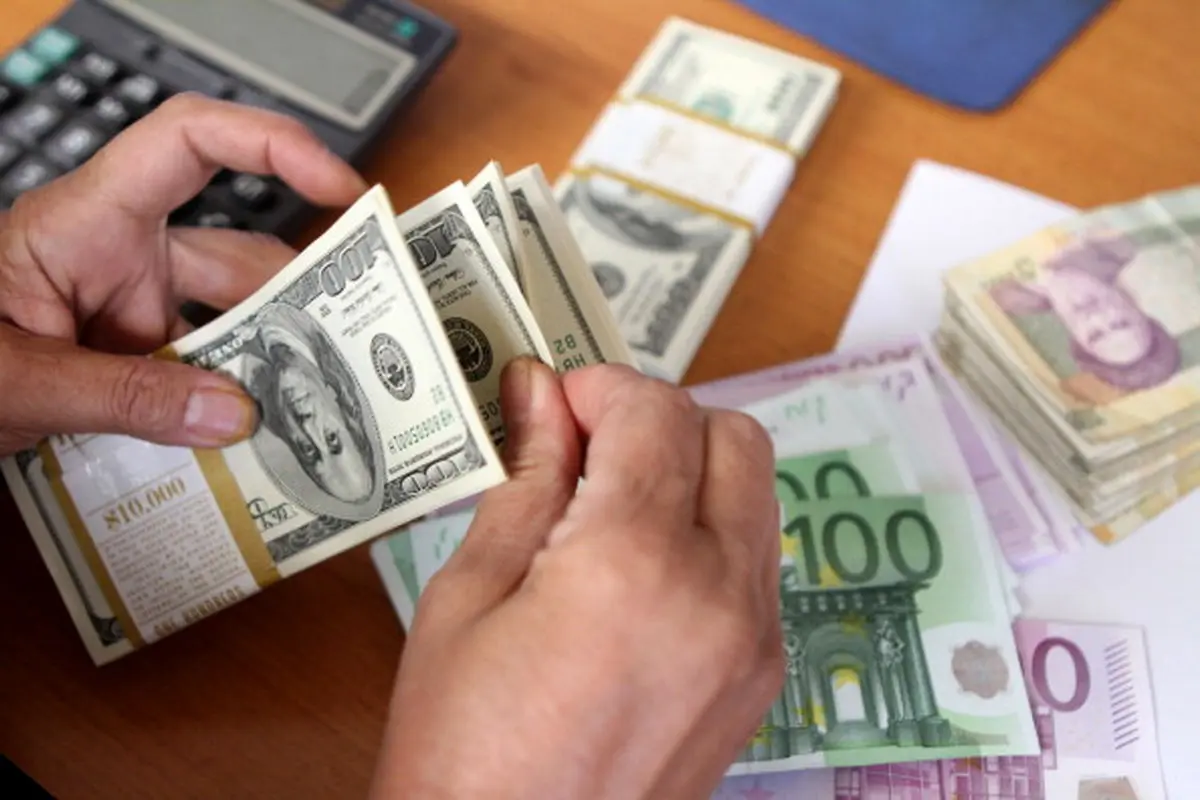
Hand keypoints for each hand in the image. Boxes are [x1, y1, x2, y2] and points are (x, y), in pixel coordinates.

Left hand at [0, 93, 366, 456]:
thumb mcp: (13, 379)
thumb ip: (120, 396)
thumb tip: (233, 414)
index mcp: (87, 222)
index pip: (189, 141)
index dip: (270, 144)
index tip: (338, 189)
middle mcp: (120, 255)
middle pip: (237, 252)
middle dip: (297, 298)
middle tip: (356, 346)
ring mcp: (129, 308)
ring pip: (228, 322)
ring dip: (266, 365)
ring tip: (314, 412)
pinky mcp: (132, 356)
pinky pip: (200, 370)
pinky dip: (230, 404)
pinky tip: (255, 445)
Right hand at [371, 359, 782, 798]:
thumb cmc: (463, 755)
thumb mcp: (469, 599)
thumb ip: (524, 480)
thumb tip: (537, 394)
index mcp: (633, 563)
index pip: (657, 413)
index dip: (601, 387)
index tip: (556, 402)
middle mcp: (719, 594)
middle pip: (733, 437)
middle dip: (661, 419)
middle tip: (587, 446)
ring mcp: (755, 641)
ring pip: (757, 494)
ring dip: (693, 471)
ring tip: (610, 506)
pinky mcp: (763, 678)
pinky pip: (759, 562)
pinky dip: (712, 532)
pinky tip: (642, 566)